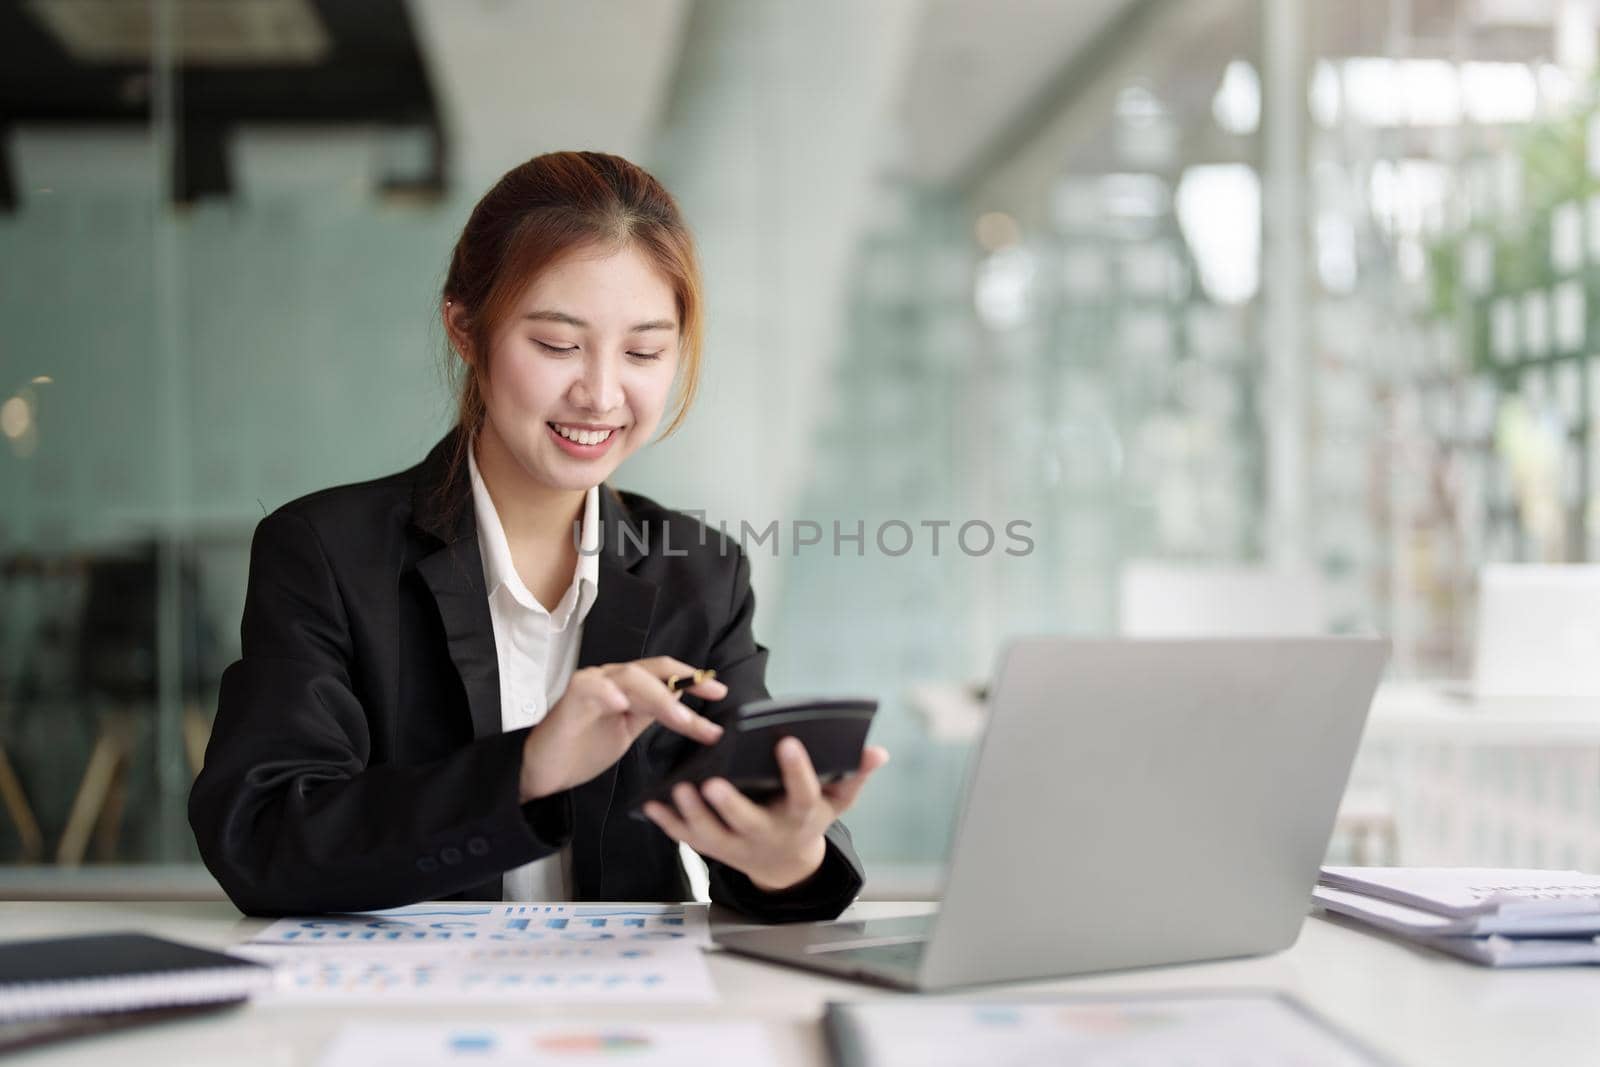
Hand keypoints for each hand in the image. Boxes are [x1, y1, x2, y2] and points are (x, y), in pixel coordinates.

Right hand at [520, 657, 725, 801]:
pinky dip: (607, 693)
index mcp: (626, 687)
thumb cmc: (583, 750)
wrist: (545, 772)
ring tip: (680, 715)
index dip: (692, 679)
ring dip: (658, 695)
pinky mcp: (569, 701)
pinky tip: (622, 704)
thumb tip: (689, 708)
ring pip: (629, 677)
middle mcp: (610, 680)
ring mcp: (590, 686)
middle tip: (711, 698)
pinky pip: (590, 688)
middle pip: (652, 672)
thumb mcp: (628, 731)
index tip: (720, 691)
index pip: (663, 674)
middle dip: (684, 684)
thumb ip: (653, 714)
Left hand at [642, 737, 889, 892]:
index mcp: (799, 816)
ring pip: (712, 835)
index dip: (797, 770)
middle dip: (731, 806)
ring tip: (680, 789)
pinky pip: (688, 838)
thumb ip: (854, 775)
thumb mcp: (836, 800)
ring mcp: (738, 846)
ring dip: (694, 815)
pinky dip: (669, 823)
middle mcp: (768, 834)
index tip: (789, 741)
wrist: (785, 864)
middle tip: (714, 782)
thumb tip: (878, 751)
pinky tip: (652, 802)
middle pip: (749, 823)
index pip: (802, 794)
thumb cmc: (808, 818)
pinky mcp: (713, 848)